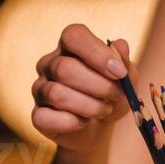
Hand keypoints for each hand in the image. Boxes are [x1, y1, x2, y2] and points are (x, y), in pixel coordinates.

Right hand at [31, 24, 137, 153]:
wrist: (102, 127)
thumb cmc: (112, 95)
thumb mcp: (126, 79)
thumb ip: (124, 61)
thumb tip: (120, 46)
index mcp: (70, 46)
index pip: (73, 35)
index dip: (97, 53)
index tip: (119, 72)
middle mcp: (50, 64)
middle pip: (64, 68)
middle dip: (99, 86)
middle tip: (117, 95)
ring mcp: (40, 89)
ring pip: (57, 94)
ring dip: (90, 106)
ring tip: (105, 110)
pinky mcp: (38, 115)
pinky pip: (45, 118)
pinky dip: (72, 123)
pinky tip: (84, 122)